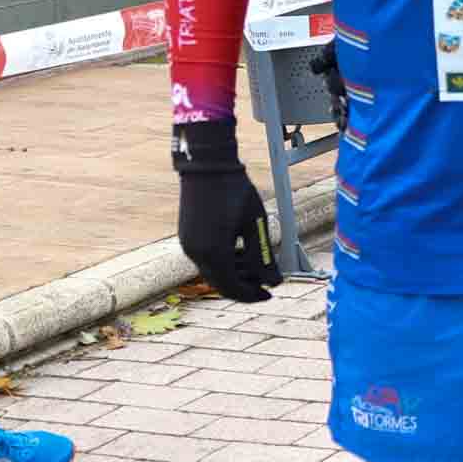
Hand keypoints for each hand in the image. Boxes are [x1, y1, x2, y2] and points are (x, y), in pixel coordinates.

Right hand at [171, 117, 279, 301]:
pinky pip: (206, 260)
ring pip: (213, 272)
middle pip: (221, 283)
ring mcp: (188, 246)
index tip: (271, 293)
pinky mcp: (187, 238)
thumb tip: (275, 282)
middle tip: (267, 283)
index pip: (233, 287)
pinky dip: (224, 263)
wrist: (207, 166)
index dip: (252, 295)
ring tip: (258, 266)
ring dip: (235, 274)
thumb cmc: (235, 191)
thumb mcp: (256, 224)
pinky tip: (241, 254)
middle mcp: (196, 253)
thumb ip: (263, 256)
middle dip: (245, 286)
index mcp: (214, 252)